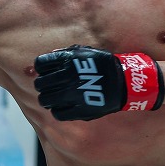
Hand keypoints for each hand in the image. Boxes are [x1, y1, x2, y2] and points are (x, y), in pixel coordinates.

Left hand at [34, 45, 163, 120]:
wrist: (124, 82)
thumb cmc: (103, 64)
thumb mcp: (85, 52)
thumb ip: (65, 53)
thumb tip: (49, 57)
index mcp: (67, 61)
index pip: (40, 64)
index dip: (41, 67)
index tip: (45, 71)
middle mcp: (66, 78)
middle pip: (40, 84)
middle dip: (42, 84)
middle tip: (47, 86)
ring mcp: (72, 95)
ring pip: (45, 100)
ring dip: (46, 98)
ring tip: (52, 97)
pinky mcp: (78, 110)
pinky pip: (57, 114)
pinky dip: (56, 110)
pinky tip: (61, 106)